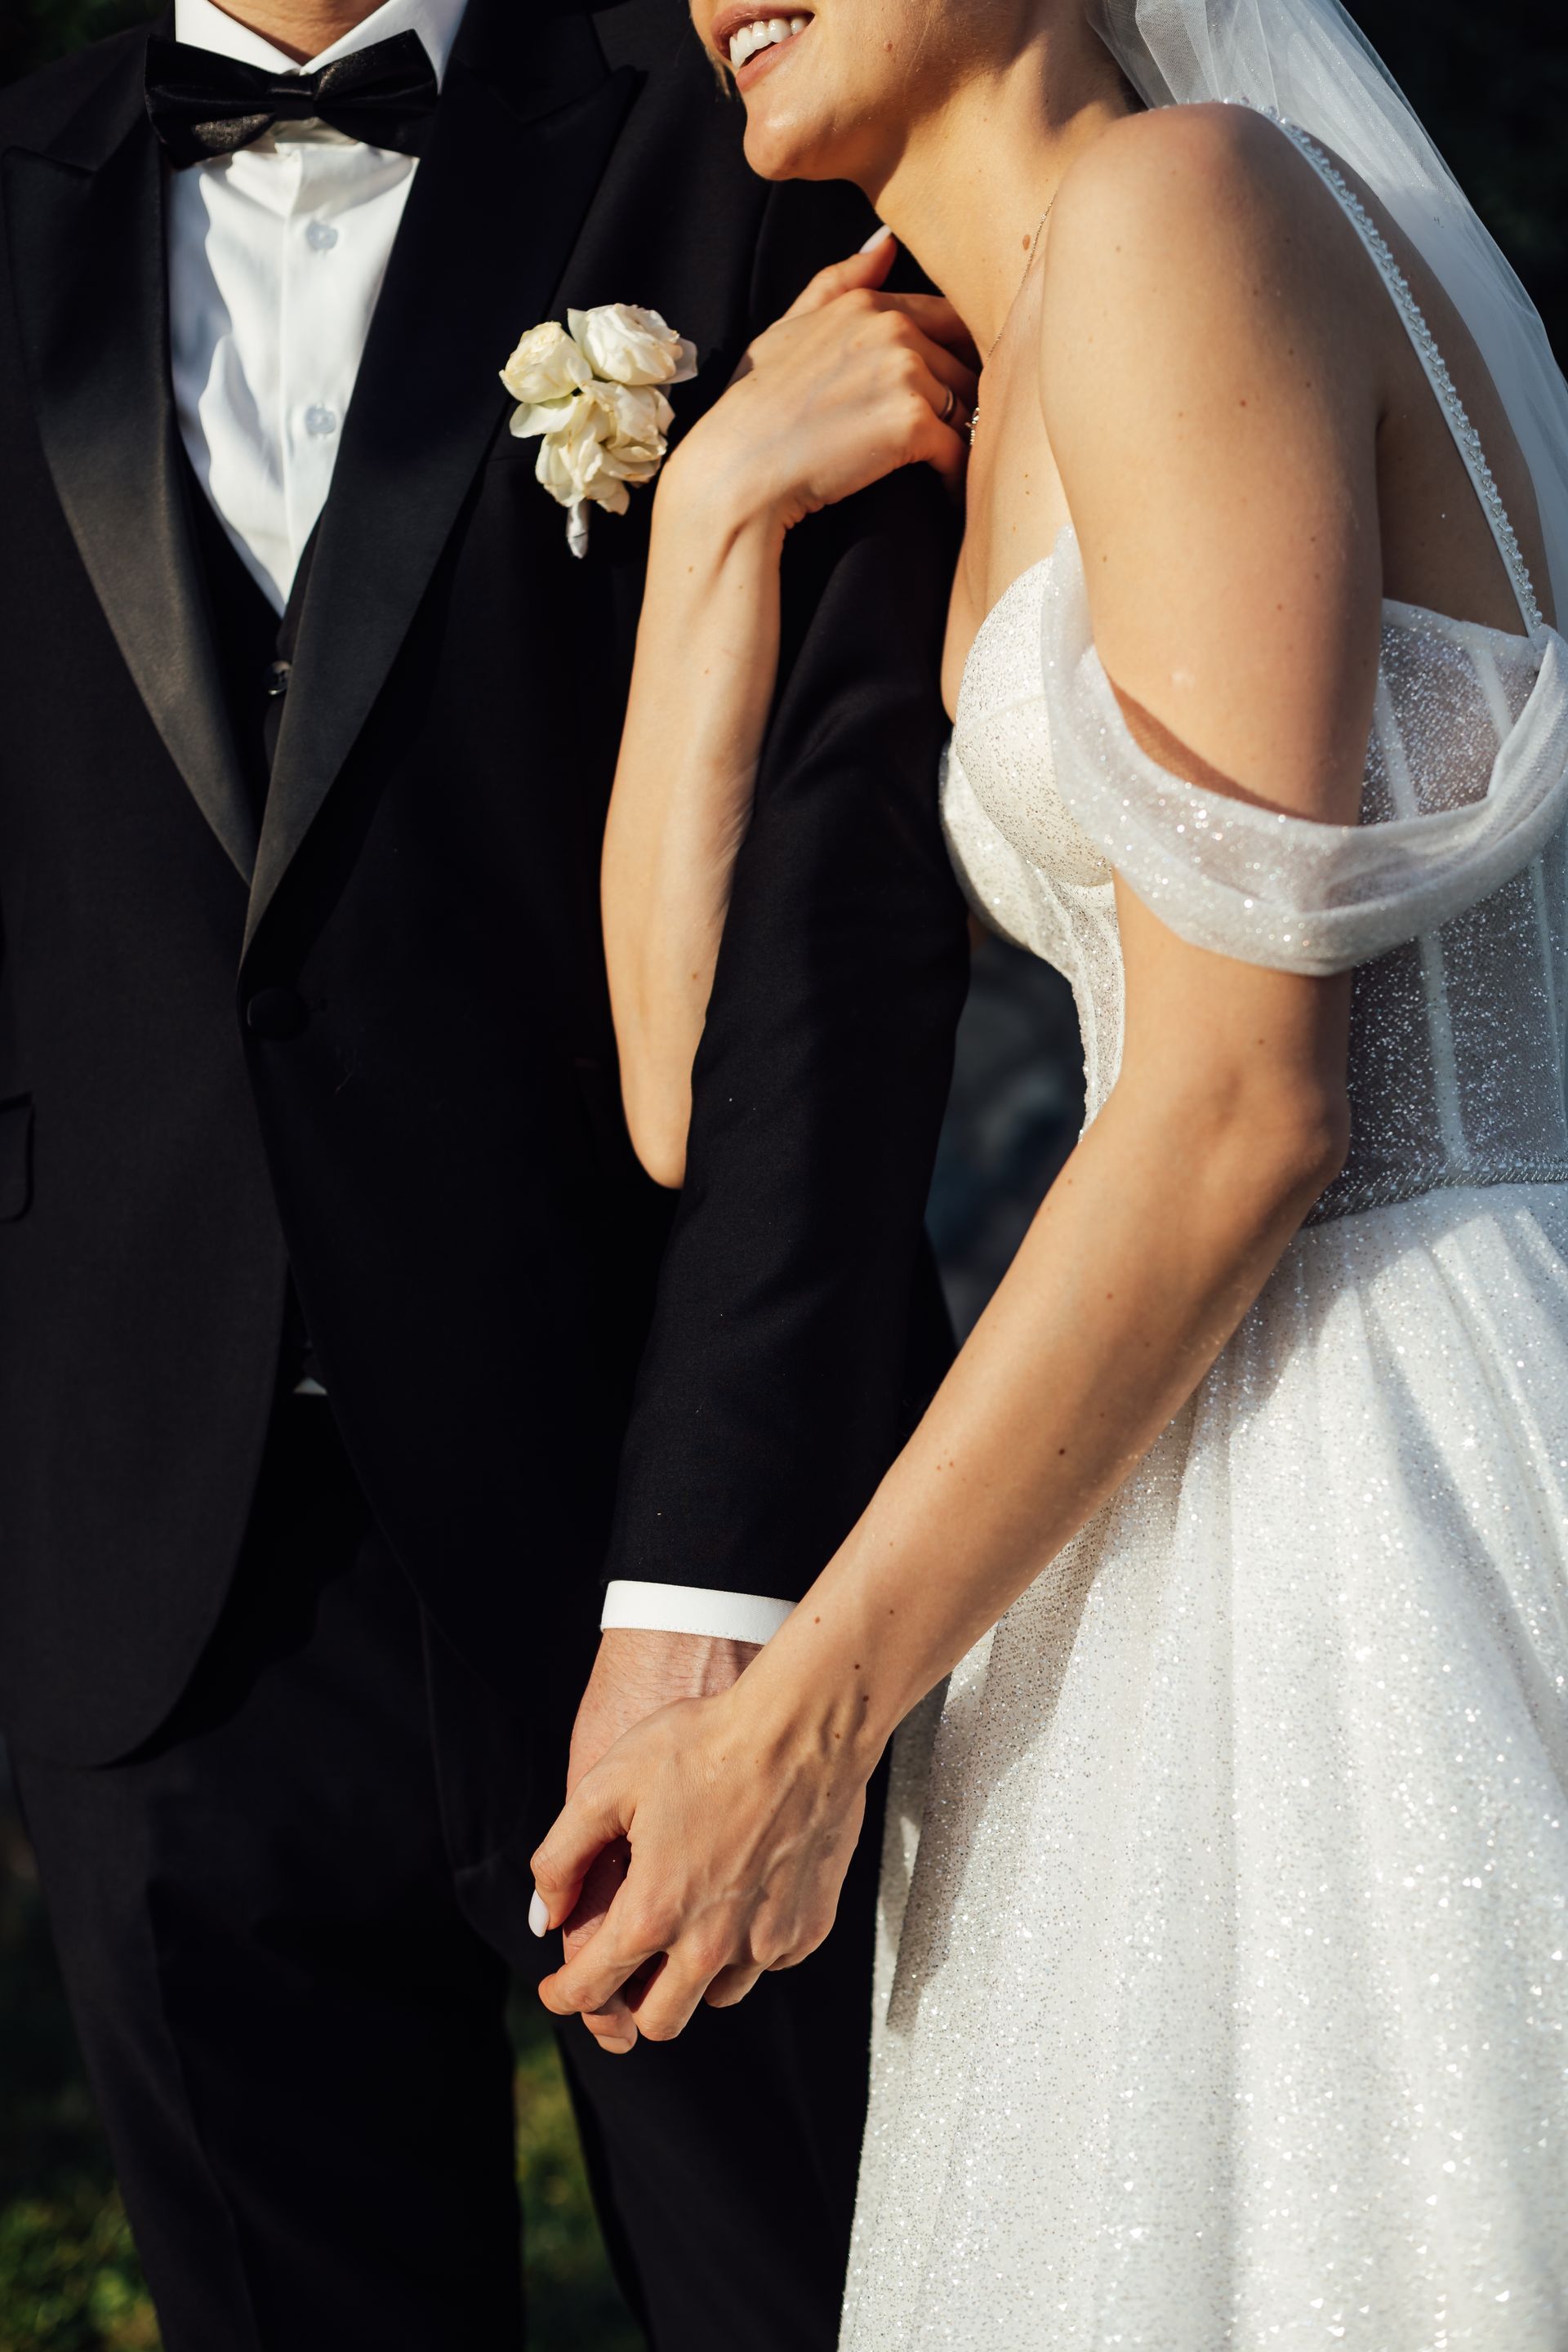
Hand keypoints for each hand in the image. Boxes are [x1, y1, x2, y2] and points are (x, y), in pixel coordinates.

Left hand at [531, 1677, 872, 2047]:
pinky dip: (746, 1946)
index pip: (591, 1992)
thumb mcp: (607, 1785)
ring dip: (692, 1976)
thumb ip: (561, 1859)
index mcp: (652, 1915)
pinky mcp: (807, 1929)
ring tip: (687, 1922)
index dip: (563, 1995)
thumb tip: (543, 1917)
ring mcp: (764, 1943)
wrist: (802, 1728)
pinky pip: (766, 1963)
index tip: (558, 1989)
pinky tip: (739, 1896)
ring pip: (715, 1997)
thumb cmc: (702, 1745)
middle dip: (629, 2003)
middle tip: (625, 1966)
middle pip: (658, 2022)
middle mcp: (708, 1947)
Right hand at [663, 233, 976, 539]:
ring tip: (954, 470)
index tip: (954, 394)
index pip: (947, 319)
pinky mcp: (912, 422)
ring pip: (966, 407)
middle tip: (961, 441)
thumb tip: (886, 243)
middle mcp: (892, 329)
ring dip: (965, 441)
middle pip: (963, 365)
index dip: (958, 357)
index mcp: (867, 305)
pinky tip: (947, 497)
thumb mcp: (786, 329)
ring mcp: (904, 373)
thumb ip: (838, 282)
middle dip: (966, 403)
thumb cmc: (755, 408)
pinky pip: (959, 451)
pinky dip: (957, 479)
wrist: (736, 470)